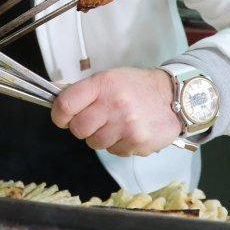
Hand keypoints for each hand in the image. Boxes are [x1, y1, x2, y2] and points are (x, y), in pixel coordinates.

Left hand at [51, 68, 181, 156]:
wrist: (174, 96)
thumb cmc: (137, 86)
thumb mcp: (109, 78)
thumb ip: (83, 90)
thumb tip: (54, 93)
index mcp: (103, 84)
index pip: (65, 104)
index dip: (59, 114)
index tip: (63, 117)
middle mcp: (114, 104)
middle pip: (78, 129)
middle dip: (82, 128)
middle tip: (95, 120)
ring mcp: (126, 125)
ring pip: (95, 143)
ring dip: (102, 137)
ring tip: (116, 124)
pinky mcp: (137, 142)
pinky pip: (115, 151)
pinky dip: (119, 144)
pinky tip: (130, 131)